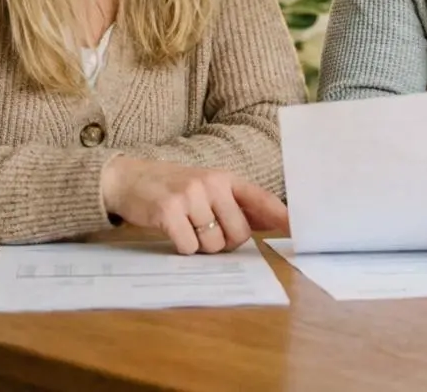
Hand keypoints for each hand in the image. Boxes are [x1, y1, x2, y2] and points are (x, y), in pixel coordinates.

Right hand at [100, 156, 288, 254]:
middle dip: (224, 243)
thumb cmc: (172, 188)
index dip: (281, 217)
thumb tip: (272, 222)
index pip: (260, 199)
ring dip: (201, 246)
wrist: (127, 179)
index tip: (299, 230)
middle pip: (238, 234)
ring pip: (213, 245)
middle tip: (205, 230)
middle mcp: (211, 183)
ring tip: (185, 227)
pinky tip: (171, 231)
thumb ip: (235, 205)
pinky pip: (189, 247)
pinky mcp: (169, 210)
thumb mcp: (205, 188)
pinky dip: (182, 247)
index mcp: (225, 178)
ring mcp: (190, 195)